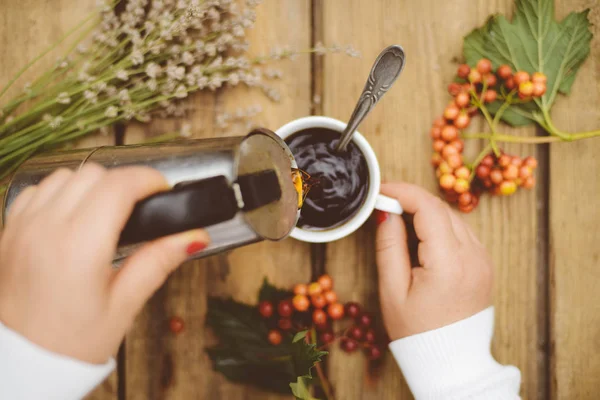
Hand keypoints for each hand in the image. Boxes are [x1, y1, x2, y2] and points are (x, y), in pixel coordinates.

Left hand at [0, 164, 208, 363]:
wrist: (21, 365)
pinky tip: (73, 216)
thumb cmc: (71, 343)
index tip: (163, 191)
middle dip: (123, 182)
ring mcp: (22, 228)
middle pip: (93, 174)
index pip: (118, 185)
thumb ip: (158, 261)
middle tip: (141, 207)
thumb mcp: (124, 305)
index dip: (148, 179)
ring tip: (107, 212)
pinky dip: (60, 192)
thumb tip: (194, 236)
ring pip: (64, 176)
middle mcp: (46, 229)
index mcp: (79, 246)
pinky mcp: (8, 233)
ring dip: (91, 185)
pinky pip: (37, 191)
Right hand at [375, 182, 491, 339]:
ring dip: (426, 212)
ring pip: (452, 218)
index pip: (428, 208)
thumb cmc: (417, 331)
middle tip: (385, 204)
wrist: (451, 360)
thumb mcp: (393, 289)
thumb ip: (389, 246)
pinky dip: (440, 226)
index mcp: (449, 262)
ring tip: (400, 220)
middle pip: (441, 208)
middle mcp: (473, 256)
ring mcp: (483, 259)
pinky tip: (422, 237)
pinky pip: (461, 232)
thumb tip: (385, 213)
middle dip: (412, 200)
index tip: (381, 190)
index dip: (403, 191)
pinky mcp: (484, 264)